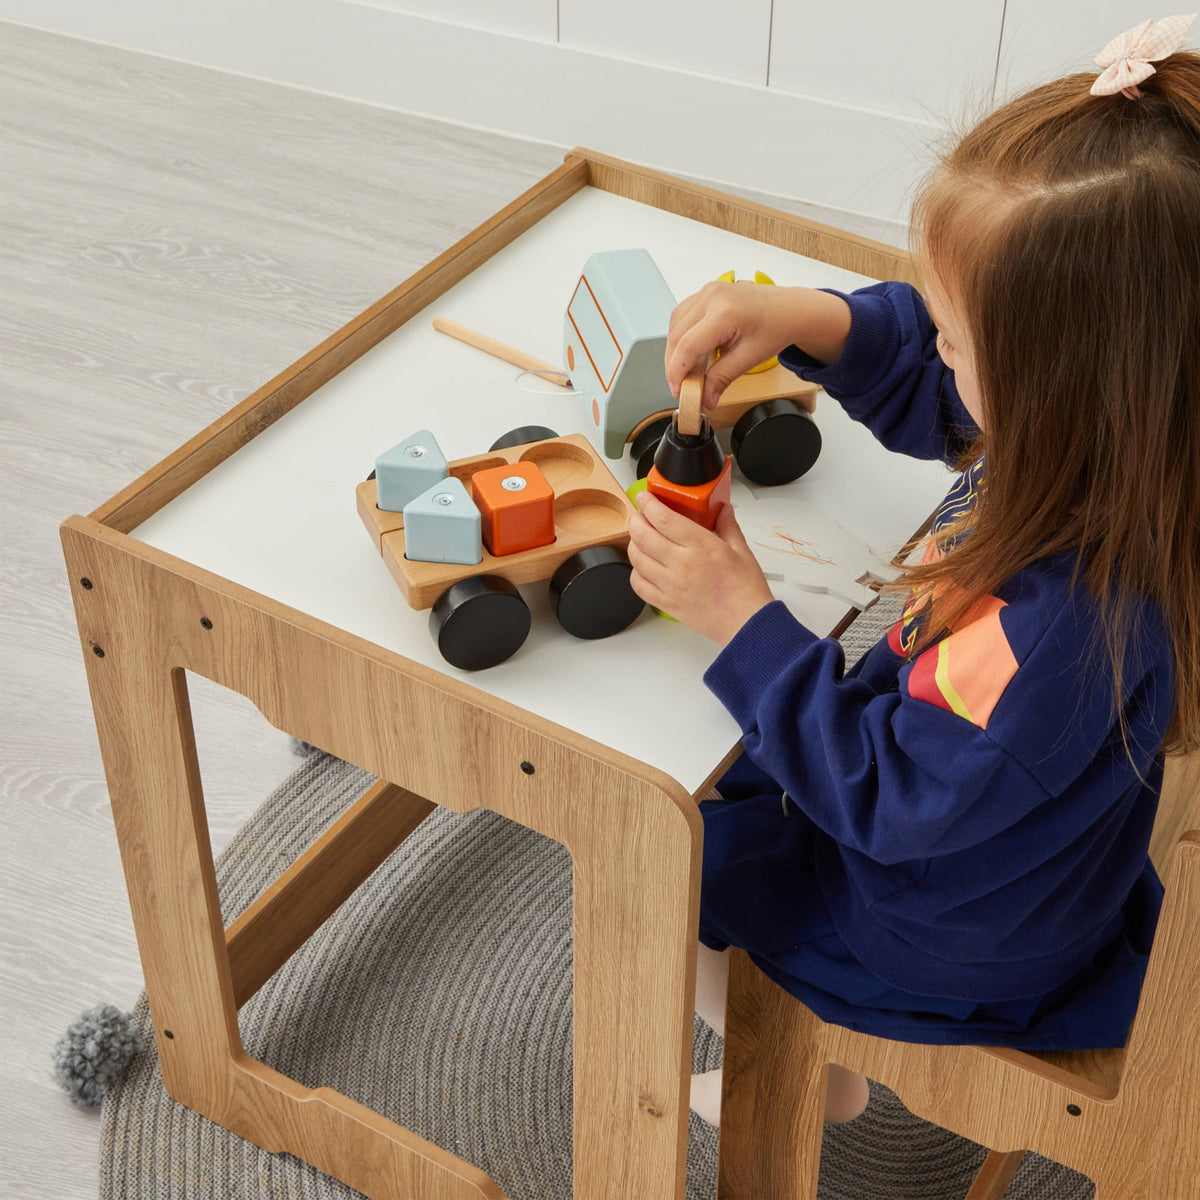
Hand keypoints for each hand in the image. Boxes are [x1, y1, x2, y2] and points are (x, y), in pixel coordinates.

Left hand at [627, 491, 775, 645]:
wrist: (747, 625)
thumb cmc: (746, 591)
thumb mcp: (741, 551)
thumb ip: (728, 527)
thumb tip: (723, 510)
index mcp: (700, 546)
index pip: (663, 518)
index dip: (648, 503)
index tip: (645, 497)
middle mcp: (681, 564)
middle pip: (643, 535)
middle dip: (636, 519)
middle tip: (639, 514)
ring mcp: (670, 585)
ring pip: (637, 558)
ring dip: (633, 543)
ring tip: (640, 537)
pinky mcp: (666, 603)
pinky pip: (638, 584)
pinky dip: (635, 571)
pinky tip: (643, 566)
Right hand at [665, 282, 851, 409]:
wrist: (790, 309)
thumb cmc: (776, 327)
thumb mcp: (749, 358)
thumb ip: (722, 378)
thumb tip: (705, 399)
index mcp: (725, 312)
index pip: (688, 346)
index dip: (677, 372)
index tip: (678, 391)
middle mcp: (712, 296)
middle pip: (677, 336)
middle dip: (674, 365)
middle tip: (681, 386)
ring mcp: (707, 291)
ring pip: (675, 325)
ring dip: (674, 351)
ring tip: (684, 371)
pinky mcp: (705, 292)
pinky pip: (682, 315)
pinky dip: (680, 336)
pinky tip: (688, 351)